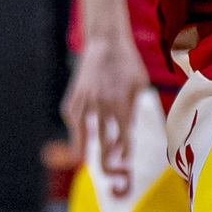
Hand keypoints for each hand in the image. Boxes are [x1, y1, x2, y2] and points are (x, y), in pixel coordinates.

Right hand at [59, 34, 152, 205]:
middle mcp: (100, 107)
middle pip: (102, 148)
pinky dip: (78, 134)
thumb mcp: (139, 85)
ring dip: (88, 154)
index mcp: (120, 104)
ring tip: (92, 158)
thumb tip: (126, 135)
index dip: (125, 156)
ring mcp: (83, 104)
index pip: (123, 141)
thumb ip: (133, 111)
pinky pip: (74, 127)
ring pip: (80, 143)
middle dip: (108, 166)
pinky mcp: (72, 102)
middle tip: (111, 170)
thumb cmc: (127, 63)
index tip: (125, 161)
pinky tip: (85, 134)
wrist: (105, 41)